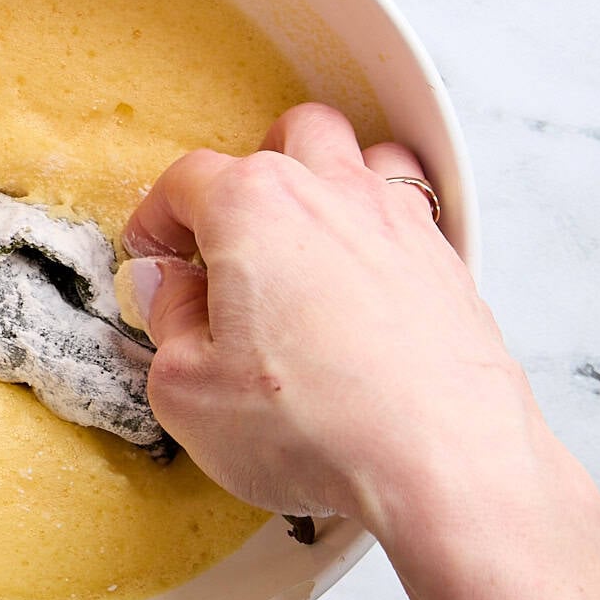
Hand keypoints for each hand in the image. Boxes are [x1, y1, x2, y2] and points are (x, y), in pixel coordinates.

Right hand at [121, 102, 536, 527]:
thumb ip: (165, 322)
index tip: (153, 256)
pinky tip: (363, 279)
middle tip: (227, 235)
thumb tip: (166, 287)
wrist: (442, 462)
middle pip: (284, 137)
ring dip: (324, 179)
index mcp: (251, 206)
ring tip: (301, 238)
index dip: (157, 218)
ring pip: (360, 152)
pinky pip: (410, 211)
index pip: (186, 180)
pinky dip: (380, 227)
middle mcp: (329, 192)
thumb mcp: (188, 388)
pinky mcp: (446, 263)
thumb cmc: (315, 425)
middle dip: (246, 174)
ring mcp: (397, 222)